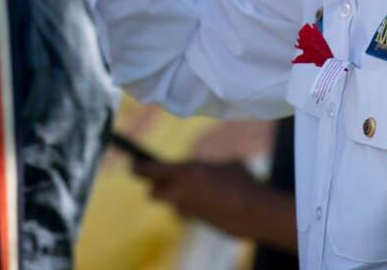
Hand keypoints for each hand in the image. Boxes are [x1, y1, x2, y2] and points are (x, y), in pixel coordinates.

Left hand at [131, 159, 296, 251]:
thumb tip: (204, 172)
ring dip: (180, 197)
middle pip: (153, 192)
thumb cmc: (243, 182)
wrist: (254, 213)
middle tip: (164, 180)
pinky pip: (190, 211)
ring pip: (173, 203)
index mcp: (186, 171)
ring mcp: (187, 210)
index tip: (132, 165)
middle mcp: (181, 192)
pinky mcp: (196, 223)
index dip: (139, 167)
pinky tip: (213, 201)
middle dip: (157, 187)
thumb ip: (207, 168)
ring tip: (199, 189)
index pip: (151, 170)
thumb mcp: (227, 164)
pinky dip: (196, 206)